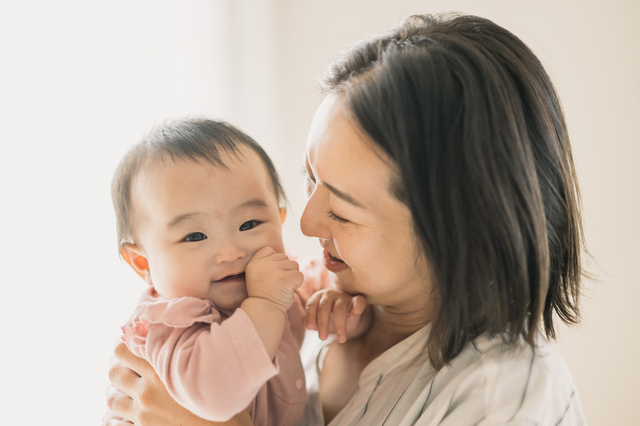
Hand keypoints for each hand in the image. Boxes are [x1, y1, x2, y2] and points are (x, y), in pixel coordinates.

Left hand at [105, 341, 252, 425]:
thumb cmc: (224, 402)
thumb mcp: (212, 370)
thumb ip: (196, 352)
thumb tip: (198, 332)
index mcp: (162, 370)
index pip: (125, 350)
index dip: (125, 346)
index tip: (132, 347)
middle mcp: (148, 391)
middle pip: (114, 372)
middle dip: (118, 368)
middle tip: (127, 369)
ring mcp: (143, 414)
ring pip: (112, 398)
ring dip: (116, 393)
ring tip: (125, 392)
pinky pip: (114, 424)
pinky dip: (114, 419)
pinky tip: (123, 417)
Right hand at [245, 247, 302, 313]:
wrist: (264, 312)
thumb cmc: (263, 295)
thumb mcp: (257, 275)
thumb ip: (266, 264)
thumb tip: (284, 257)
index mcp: (254, 263)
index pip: (269, 250)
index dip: (274, 262)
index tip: (270, 276)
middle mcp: (263, 263)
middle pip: (284, 257)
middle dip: (284, 270)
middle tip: (276, 284)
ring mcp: (274, 270)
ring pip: (294, 264)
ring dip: (292, 276)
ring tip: (282, 287)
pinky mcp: (286, 278)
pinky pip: (300, 275)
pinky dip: (297, 284)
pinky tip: (288, 291)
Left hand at [303, 289, 368, 342]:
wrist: (347, 317)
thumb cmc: (329, 318)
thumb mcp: (317, 320)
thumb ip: (309, 321)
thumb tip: (307, 324)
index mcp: (318, 297)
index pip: (311, 305)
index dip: (311, 316)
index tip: (310, 328)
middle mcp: (329, 294)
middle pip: (324, 307)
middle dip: (322, 323)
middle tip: (322, 338)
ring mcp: (343, 296)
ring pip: (339, 309)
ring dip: (339, 325)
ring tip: (340, 339)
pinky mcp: (356, 300)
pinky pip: (358, 301)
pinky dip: (356, 308)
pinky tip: (353, 316)